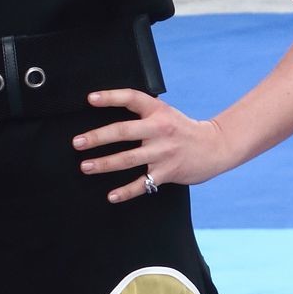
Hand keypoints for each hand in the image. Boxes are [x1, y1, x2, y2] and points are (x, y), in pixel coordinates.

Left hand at [73, 89, 229, 204]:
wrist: (215, 146)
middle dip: (98, 137)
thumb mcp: (166, 113)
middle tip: (78, 143)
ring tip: (86, 167)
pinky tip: (111, 196)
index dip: (111, 97)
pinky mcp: (167, 172)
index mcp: (158, 111)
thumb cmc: (183, 130)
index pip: (132, 98)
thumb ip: (143, 113)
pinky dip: (126, 192)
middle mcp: (159, 130)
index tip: (91, 99)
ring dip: (104, 164)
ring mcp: (163, 152)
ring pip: (128, 159)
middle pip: (123, 132)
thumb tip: (111, 117)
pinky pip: (143, 184)